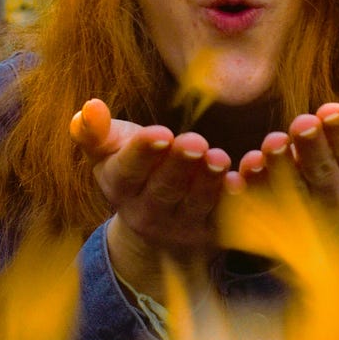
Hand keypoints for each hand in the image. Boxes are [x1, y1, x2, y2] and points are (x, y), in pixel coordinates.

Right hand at [70, 99, 229, 296]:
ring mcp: (184, 226)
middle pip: (165, 189)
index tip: (160, 133)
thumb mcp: (110, 153)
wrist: (158, 231)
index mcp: (120, 188)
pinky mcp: (216, 233)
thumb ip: (95, 132)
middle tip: (195, 143)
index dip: (143, 153)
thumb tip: (89, 106)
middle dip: (180, 166)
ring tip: (220, 159)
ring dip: (210, 182)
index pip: (128, 171)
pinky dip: (242, 198)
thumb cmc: (134, 174)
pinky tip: (249, 179)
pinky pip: (232, 215)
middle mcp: (149, 213)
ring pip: (199, 204)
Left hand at [227, 99, 338, 219]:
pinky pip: (254, 211)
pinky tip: (236, 174)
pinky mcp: (264, 222)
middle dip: (312, 150)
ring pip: (288, 196)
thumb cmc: (338, 156)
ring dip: (278, 171)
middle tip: (301, 121)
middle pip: (323, 177)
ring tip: (269, 143)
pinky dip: (245, 194)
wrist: (308, 201)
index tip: (331, 109)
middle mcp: (332, 201)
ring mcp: (298, 215)